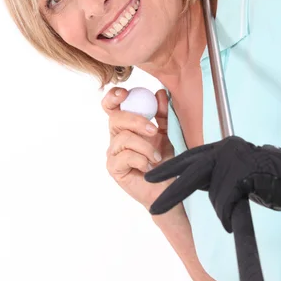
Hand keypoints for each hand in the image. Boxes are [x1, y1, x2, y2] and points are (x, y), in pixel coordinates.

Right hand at [102, 87, 174, 210]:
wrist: (168, 186)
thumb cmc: (165, 161)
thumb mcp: (167, 133)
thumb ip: (163, 114)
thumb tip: (160, 93)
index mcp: (127, 126)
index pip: (112, 106)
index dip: (113, 97)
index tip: (124, 93)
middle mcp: (117, 137)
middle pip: (115, 118)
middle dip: (136, 120)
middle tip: (153, 130)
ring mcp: (113, 153)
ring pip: (123, 138)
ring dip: (145, 146)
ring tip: (157, 157)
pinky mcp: (114, 168)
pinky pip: (125, 156)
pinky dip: (141, 160)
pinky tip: (149, 167)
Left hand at [145, 136, 280, 231]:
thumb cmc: (272, 179)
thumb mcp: (238, 172)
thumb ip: (217, 174)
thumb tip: (192, 183)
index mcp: (223, 146)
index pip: (190, 157)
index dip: (169, 168)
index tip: (150, 177)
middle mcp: (226, 148)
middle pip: (191, 172)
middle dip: (171, 192)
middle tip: (153, 208)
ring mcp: (235, 158)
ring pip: (214, 194)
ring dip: (222, 210)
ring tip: (235, 213)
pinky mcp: (243, 172)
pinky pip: (226, 201)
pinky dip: (229, 214)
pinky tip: (237, 217)